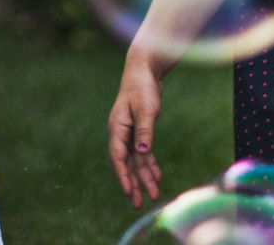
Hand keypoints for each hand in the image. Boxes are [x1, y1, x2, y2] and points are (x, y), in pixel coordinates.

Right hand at [107, 54, 165, 208]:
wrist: (143, 69)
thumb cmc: (142, 87)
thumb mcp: (145, 108)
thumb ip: (144, 130)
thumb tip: (143, 152)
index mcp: (117, 127)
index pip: (118, 156)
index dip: (123, 175)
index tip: (129, 191)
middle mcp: (121, 132)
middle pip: (126, 163)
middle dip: (133, 183)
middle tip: (138, 204)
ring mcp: (130, 132)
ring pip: (136, 160)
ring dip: (144, 177)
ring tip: (153, 195)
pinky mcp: (140, 130)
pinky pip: (143, 153)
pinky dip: (150, 164)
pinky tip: (156, 176)